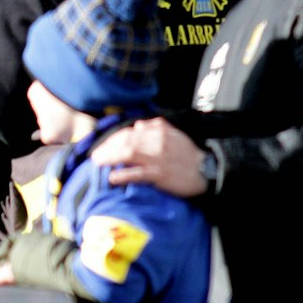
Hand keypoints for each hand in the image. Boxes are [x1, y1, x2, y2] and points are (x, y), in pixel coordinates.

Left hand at [92, 117, 207, 197]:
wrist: (207, 170)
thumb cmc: (189, 154)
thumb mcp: (174, 135)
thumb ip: (155, 128)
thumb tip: (138, 125)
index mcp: (159, 131)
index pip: (130, 132)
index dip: (113, 139)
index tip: (103, 146)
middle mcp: (157, 142)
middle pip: (125, 141)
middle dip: (107, 148)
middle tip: (95, 155)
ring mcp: (158, 158)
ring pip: (128, 153)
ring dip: (110, 157)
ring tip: (98, 162)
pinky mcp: (160, 174)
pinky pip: (138, 173)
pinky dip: (124, 174)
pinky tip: (112, 177)